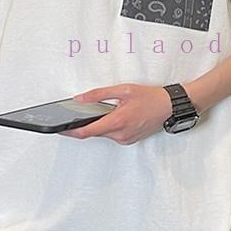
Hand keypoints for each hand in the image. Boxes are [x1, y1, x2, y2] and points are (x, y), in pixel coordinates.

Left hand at [58, 84, 172, 144]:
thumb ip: (99, 94)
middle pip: (94, 132)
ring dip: (100, 124)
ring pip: (104, 134)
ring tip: (110, 110)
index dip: (71, 131)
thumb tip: (81, 99)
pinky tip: (117, 116)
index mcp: (117, 121)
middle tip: (82, 112)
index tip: (61, 129)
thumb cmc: (150, 97)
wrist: (169, 107)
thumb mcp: (123, 90)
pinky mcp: (129, 140)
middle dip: (87, 123)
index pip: (88, 131)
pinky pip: (112, 135)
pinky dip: (110, 126)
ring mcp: (125, 139)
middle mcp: (121, 134)